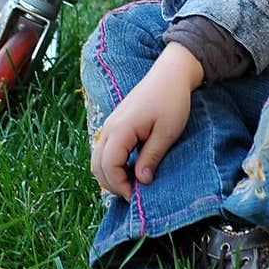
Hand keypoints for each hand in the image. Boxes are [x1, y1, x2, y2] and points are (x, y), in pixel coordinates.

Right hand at [90, 42, 203, 200]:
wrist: (171, 73)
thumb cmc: (172, 100)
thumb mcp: (167, 132)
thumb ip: (151, 157)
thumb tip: (141, 181)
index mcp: (120, 129)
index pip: (108, 166)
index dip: (120, 185)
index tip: (137, 195)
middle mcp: (109, 127)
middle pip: (97, 165)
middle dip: (112, 184)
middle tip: (134, 193)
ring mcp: (110, 124)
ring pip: (98, 158)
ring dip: (110, 174)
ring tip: (132, 183)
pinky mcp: (116, 124)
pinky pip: (105, 150)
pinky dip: (112, 164)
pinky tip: (131, 168)